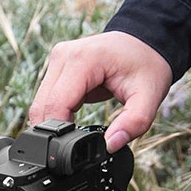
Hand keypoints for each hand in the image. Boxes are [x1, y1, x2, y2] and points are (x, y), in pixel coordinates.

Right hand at [30, 31, 172, 151]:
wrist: (144, 40)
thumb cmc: (147, 64)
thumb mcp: (149, 96)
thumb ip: (133, 123)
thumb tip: (110, 146)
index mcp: (83, 60)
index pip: (56, 104)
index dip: (60, 133)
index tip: (74, 150)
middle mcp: (63, 56)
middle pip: (42, 106)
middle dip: (54, 132)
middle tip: (76, 146)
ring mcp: (57, 60)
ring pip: (40, 104)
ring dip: (54, 123)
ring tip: (77, 131)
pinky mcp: (56, 67)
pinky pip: (46, 98)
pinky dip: (56, 114)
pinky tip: (73, 119)